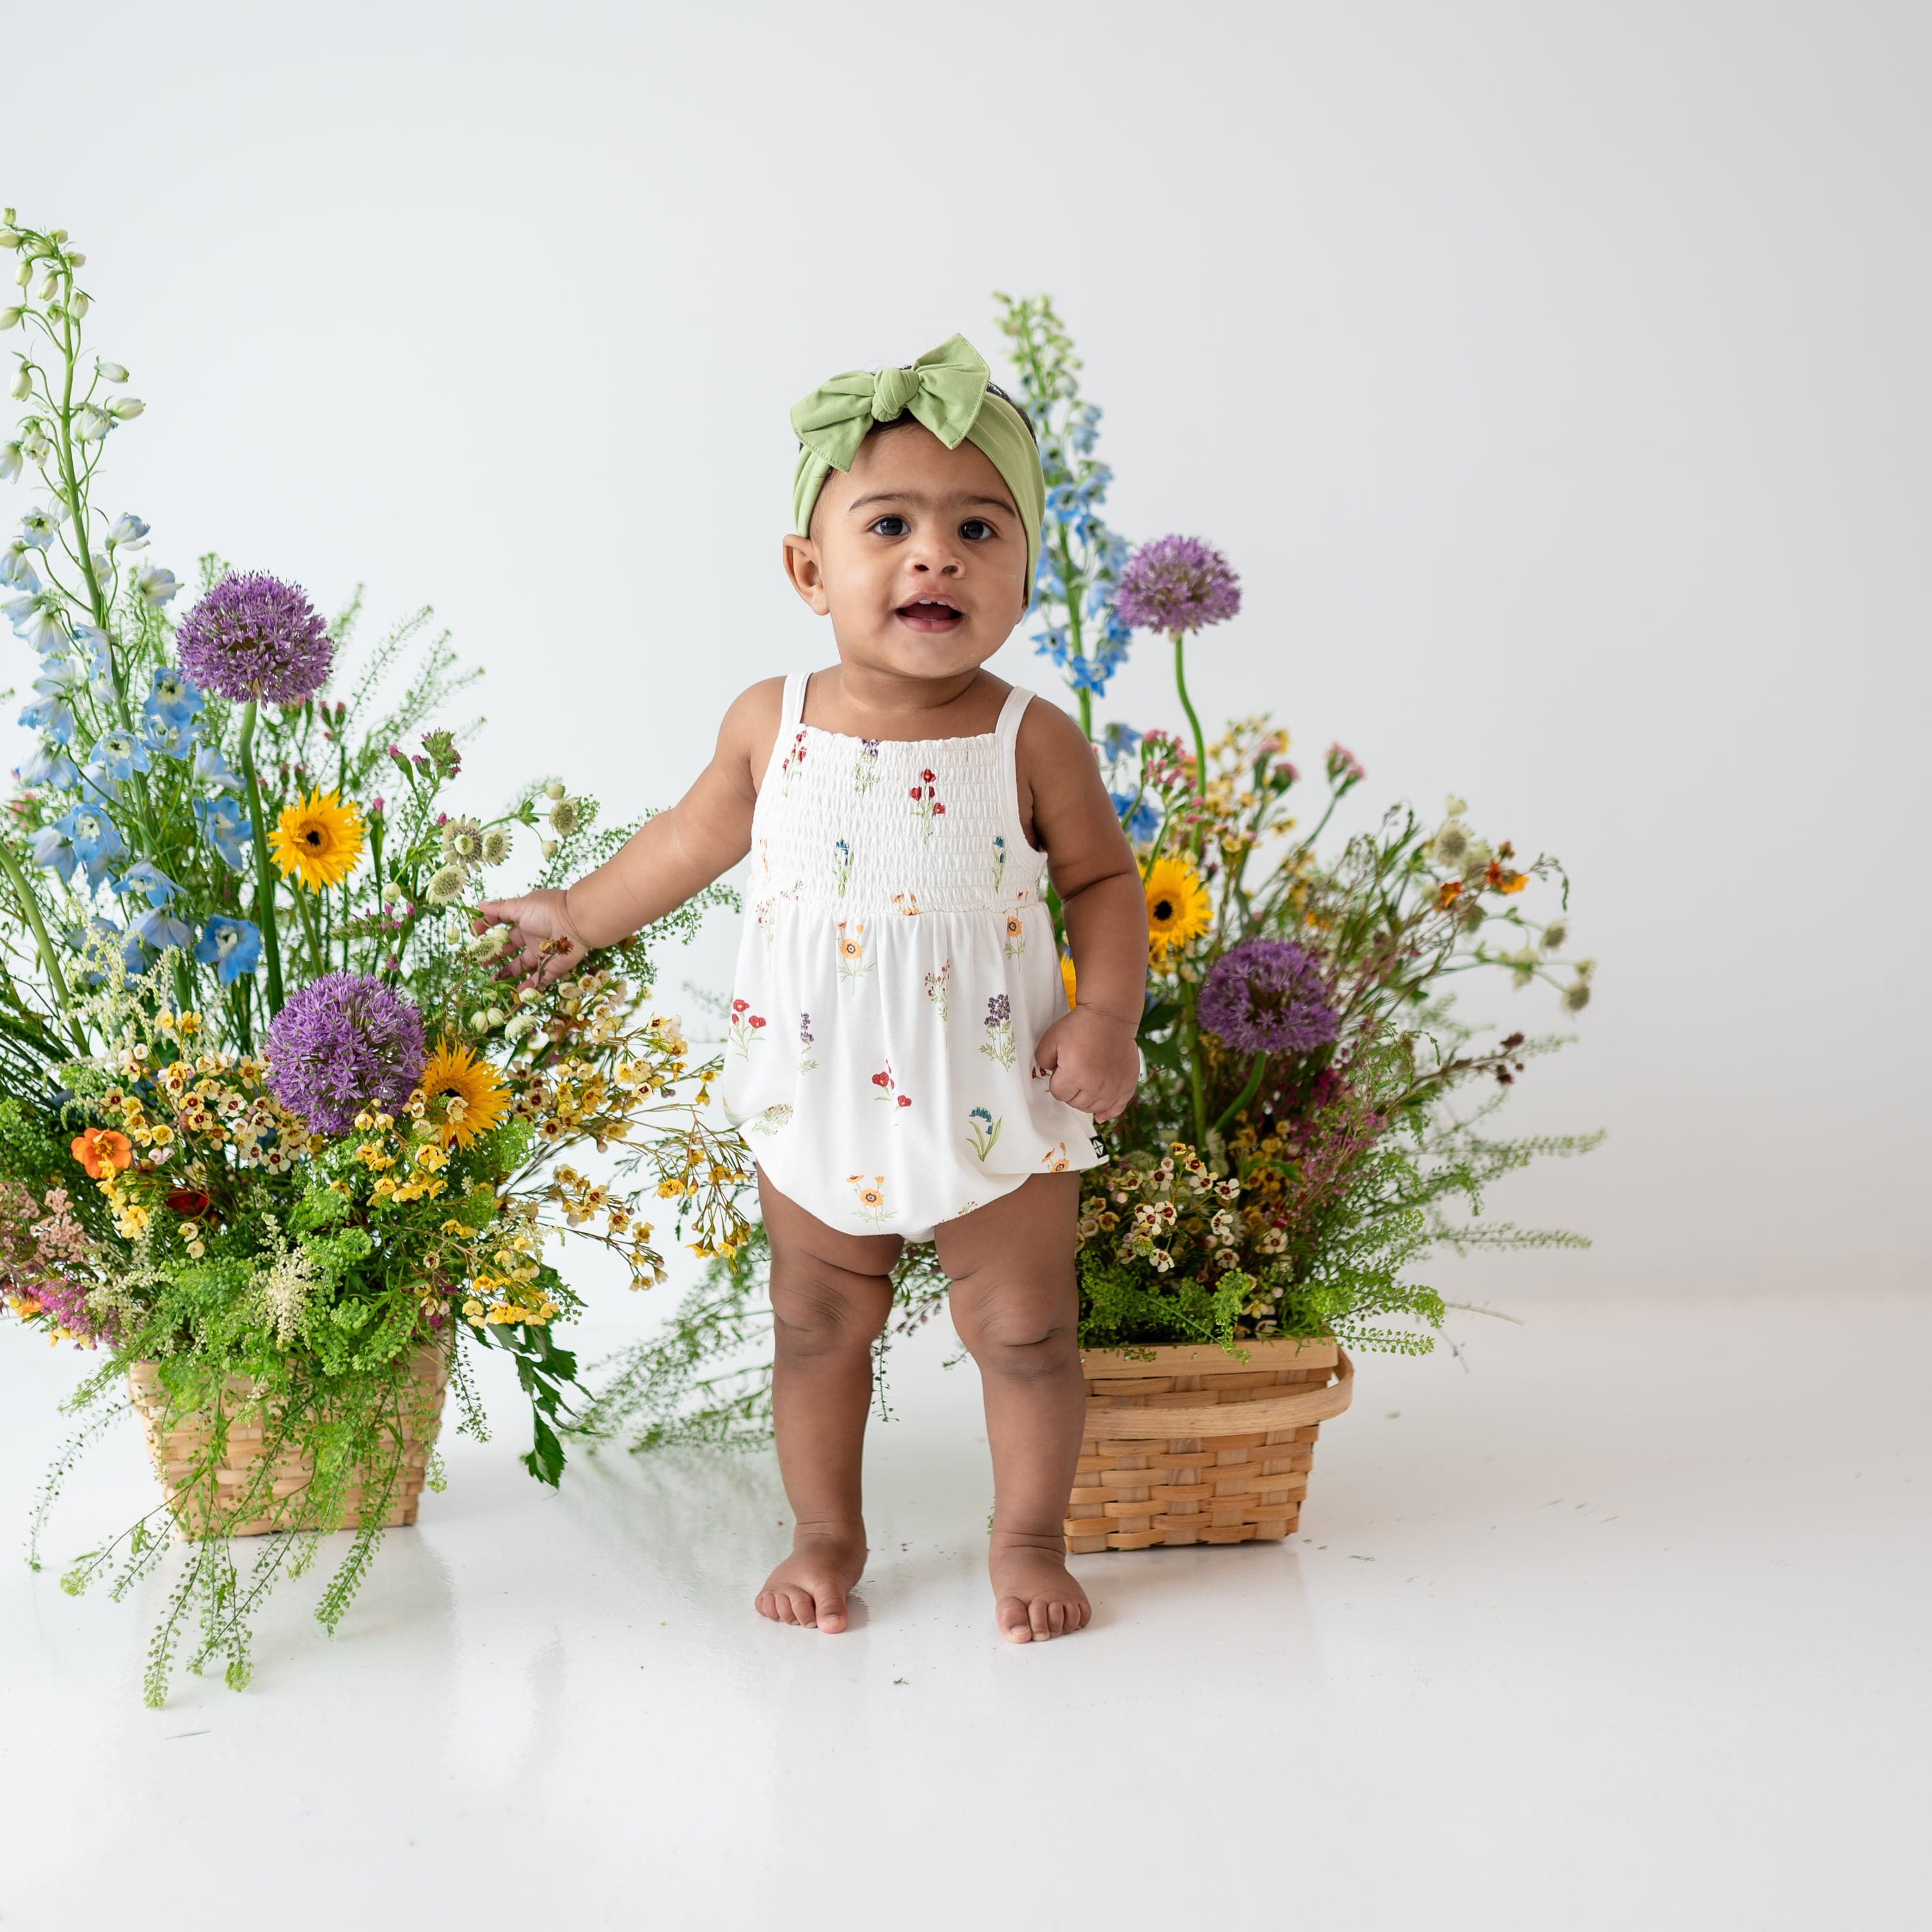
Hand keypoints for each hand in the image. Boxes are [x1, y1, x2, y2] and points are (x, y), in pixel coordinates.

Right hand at [472, 889, 589, 984]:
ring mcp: (543, 952)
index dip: (488, 930)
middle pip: (510, 947)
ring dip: (509, 972)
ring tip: (493, 979)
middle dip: (495, 955)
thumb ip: (499, 910)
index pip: (502, 925)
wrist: (576, 924)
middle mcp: (533, 936)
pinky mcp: (553, 966)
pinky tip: (517, 992)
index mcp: (525, 919)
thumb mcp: (519, 907)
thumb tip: (479, 905)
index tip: (474, 936)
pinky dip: (529, 986)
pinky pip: (540, 979)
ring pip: (523, 964)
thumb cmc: (547, 911)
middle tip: (480, 962)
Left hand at [1032, 1007, 1139, 1121]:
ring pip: (1094, 1108)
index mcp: (1073, 1076)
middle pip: (1076, 1103)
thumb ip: (1042, 1059)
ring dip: (1086, 1100)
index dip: (1057, 1082)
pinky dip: (1109, 1112)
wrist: (1110, 1017)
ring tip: (1086, 1085)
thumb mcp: (1051, 1038)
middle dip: (1071, 1091)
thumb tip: (1050, 1073)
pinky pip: (1117, 1108)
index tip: (1062, 1070)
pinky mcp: (1127, 1084)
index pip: (1059, 1094)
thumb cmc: (1080, 1025)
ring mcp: (1112, 1087)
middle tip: (1075, 1073)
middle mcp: (1094, 1086)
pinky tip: (1102, 1115)